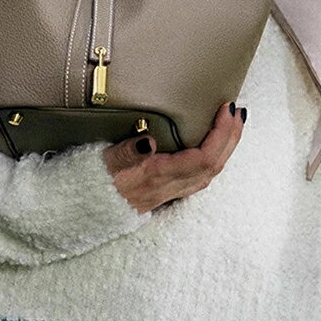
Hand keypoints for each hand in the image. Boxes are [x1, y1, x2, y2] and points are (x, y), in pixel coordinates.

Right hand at [102, 102, 246, 214]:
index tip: (227, 109)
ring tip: (232, 124)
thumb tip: (148, 142)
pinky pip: (200, 177)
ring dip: (226, 147)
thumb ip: (125, 152)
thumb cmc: (92, 182)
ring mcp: (170, 192)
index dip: (221, 134)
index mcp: (158, 176)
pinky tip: (214, 147)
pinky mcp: (166, 193)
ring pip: (209, 173)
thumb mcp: (104, 162)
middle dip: (231, 137)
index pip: (203, 158)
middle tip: (238, 111)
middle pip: (213, 165)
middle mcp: (169, 187)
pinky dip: (214, 158)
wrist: (82, 211)